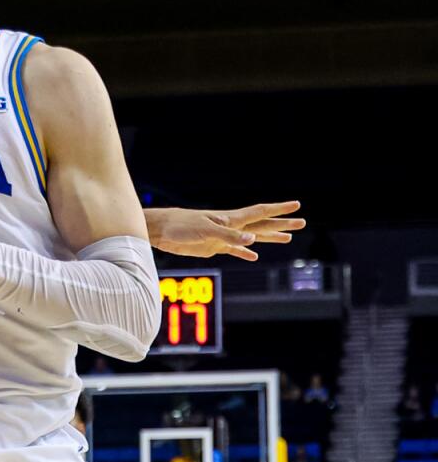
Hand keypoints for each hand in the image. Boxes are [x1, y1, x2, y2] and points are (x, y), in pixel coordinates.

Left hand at [147, 201, 305, 260]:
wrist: (160, 231)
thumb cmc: (180, 226)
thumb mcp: (205, 231)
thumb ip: (229, 236)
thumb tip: (253, 240)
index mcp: (230, 219)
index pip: (260, 213)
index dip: (279, 210)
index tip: (297, 205)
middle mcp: (230, 226)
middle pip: (262, 225)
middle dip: (282, 224)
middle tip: (302, 222)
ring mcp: (223, 237)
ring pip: (253, 237)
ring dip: (270, 237)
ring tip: (288, 238)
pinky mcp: (213, 247)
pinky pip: (235, 250)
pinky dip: (245, 253)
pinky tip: (254, 256)